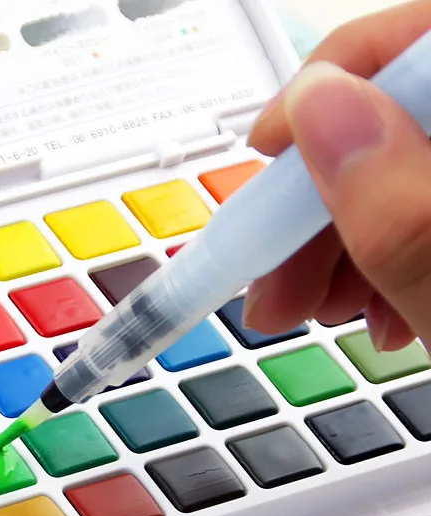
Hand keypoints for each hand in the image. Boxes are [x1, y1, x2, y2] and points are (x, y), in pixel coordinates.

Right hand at [243, 0, 430, 351]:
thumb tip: (321, 109)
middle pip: (394, 120)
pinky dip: (380, 259)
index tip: (264, 157)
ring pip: (396, 171)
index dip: (328, 84)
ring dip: (335, 244)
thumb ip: (405, 214)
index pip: (417, 39)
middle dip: (316, 205)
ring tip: (317, 312)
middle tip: (276, 289)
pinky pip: (415, 208)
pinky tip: (378, 312)